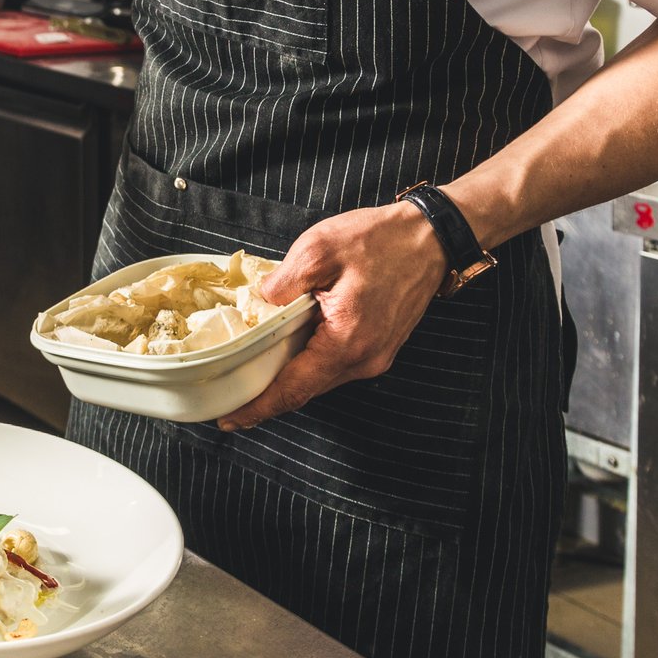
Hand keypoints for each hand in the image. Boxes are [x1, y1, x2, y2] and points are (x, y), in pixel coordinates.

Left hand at [216, 202, 447, 431]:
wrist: (430, 236)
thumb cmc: (380, 240)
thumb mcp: (318, 250)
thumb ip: (282, 284)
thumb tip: (258, 305)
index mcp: (347, 342)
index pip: (294, 389)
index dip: (258, 408)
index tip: (228, 421)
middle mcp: (364, 360)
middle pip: (305, 390)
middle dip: (266, 396)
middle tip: (227, 396)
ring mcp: (375, 357)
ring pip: (319, 378)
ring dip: (288, 378)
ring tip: (249, 373)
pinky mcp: (379, 347)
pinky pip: (335, 365)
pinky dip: (308, 363)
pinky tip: (286, 350)